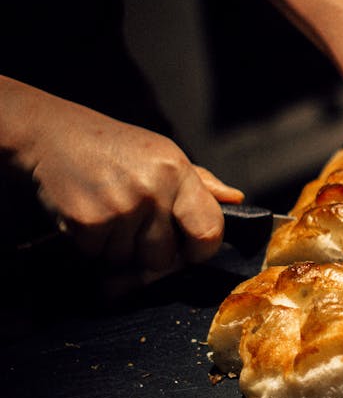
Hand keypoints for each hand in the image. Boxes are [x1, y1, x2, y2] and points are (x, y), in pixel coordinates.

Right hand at [7, 82, 242, 272]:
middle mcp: (152, 190)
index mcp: (177, 172)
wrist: (52, 135)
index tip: (191, 249)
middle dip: (151, 251)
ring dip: (120, 249)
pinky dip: (94, 246)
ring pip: (130, 261)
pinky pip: (100, 257)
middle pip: (165, 258)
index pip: (209, 231)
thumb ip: (201, 183)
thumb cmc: (116, 148)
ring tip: (111, 215)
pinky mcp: (87, 223)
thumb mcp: (164, 154)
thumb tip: (235, 200)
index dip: (201, 249)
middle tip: (137, 225)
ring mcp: (119, 208)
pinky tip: (91, 217)